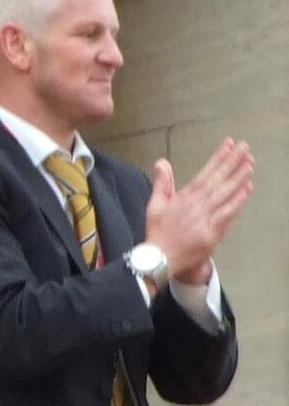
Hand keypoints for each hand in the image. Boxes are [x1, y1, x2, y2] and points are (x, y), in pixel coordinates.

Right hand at [145, 138, 253, 283]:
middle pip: (218, 181)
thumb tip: (162, 162)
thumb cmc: (157, 235)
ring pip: (224, 195)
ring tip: (250, 164)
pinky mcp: (210, 235)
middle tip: (245, 147)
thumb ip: (162, 183)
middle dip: (232, 162)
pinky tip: (247, 189)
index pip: (205, 173)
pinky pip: (226, 215)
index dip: (218, 158)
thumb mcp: (154, 206)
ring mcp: (204, 221)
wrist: (158, 261)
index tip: (228, 144)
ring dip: (238, 178)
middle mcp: (196, 207)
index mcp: (184, 198)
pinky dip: (237, 202)